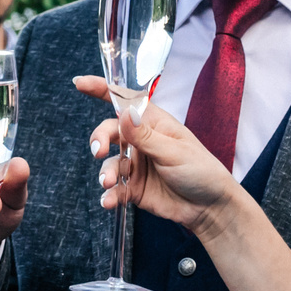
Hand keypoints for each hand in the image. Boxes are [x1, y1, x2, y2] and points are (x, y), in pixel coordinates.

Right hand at [76, 77, 245, 239]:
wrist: (210, 207)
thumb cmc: (201, 171)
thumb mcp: (175, 151)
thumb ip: (146, 136)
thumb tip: (122, 113)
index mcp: (153, 123)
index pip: (124, 101)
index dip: (101, 90)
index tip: (79, 83)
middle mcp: (141, 142)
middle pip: (109, 133)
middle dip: (99, 140)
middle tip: (98, 151)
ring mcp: (136, 165)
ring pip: (109, 163)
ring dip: (106, 172)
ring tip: (108, 183)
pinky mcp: (133, 188)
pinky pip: (114, 189)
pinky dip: (109, 195)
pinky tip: (109, 201)